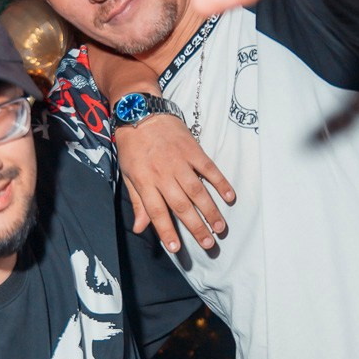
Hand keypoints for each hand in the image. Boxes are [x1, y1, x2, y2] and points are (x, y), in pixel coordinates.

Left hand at [115, 117, 235, 252]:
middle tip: (208, 244)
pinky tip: (229, 197)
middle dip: (196, 227)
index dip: (166, 231)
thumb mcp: (128, 174)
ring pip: (197, 191)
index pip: (156, 212)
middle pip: (181, 206)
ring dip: (210, 210)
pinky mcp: (192, 149)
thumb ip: (137, 202)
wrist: (139, 111)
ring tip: (220, 227)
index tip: (175, 248)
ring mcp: (179, 161)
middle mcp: (163, 174)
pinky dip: (220, 182)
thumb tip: (140, 229)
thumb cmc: (132, 145)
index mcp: (145, 182)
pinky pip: (209, 168)